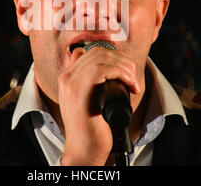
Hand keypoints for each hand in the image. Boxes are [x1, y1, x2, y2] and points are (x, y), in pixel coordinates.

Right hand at [58, 46, 139, 165]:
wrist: (84, 149)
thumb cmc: (92, 127)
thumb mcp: (90, 100)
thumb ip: (93, 83)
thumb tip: (109, 67)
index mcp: (68, 77)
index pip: (92, 51)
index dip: (115, 56)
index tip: (127, 71)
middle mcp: (67, 77)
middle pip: (99, 51)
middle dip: (122, 60)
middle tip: (133, 77)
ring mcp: (71, 84)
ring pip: (102, 58)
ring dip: (124, 67)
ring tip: (133, 83)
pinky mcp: (79, 92)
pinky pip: (102, 69)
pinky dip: (121, 74)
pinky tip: (130, 86)